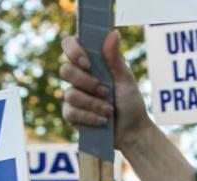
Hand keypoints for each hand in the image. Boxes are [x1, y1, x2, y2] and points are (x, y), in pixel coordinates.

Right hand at [60, 31, 151, 152]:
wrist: (131, 131)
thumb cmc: (130, 102)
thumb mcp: (126, 79)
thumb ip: (115, 58)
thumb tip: (113, 33)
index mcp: (91, 62)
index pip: (70, 45)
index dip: (73, 51)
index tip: (87, 63)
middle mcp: (79, 76)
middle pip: (65, 70)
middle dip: (86, 82)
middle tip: (105, 91)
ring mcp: (73, 95)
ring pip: (70, 94)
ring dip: (93, 103)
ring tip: (109, 110)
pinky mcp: (71, 114)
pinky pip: (70, 112)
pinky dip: (89, 117)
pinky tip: (102, 121)